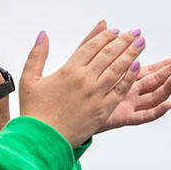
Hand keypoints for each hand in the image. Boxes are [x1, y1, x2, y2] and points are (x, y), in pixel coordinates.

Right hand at [18, 25, 144, 146]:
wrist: (42, 139)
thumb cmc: (35, 111)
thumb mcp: (29, 79)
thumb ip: (37, 54)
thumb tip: (43, 34)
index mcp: (68, 70)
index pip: (91, 46)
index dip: (105, 37)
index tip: (115, 30)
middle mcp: (85, 80)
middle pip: (109, 54)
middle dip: (124, 41)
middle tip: (135, 33)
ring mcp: (96, 95)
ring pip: (118, 68)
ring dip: (131, 54)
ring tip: (141, 43)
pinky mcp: (103, 110)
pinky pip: (120, 90)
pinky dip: (129, 77)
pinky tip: (138, 67)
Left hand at [71, 22, 170, 133]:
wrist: (63, 116)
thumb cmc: (72, 91)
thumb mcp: (83, 61)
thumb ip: (94, 42)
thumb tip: (104, 23)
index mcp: (123, 79)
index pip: (150, 69)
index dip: (165, 64)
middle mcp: (130, 92)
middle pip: (156, 80)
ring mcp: (128, 105)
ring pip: (153, 97)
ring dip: (166, 88)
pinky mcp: (123, 117)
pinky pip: (144, 116)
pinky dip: (157, 111)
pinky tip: (169, 104)